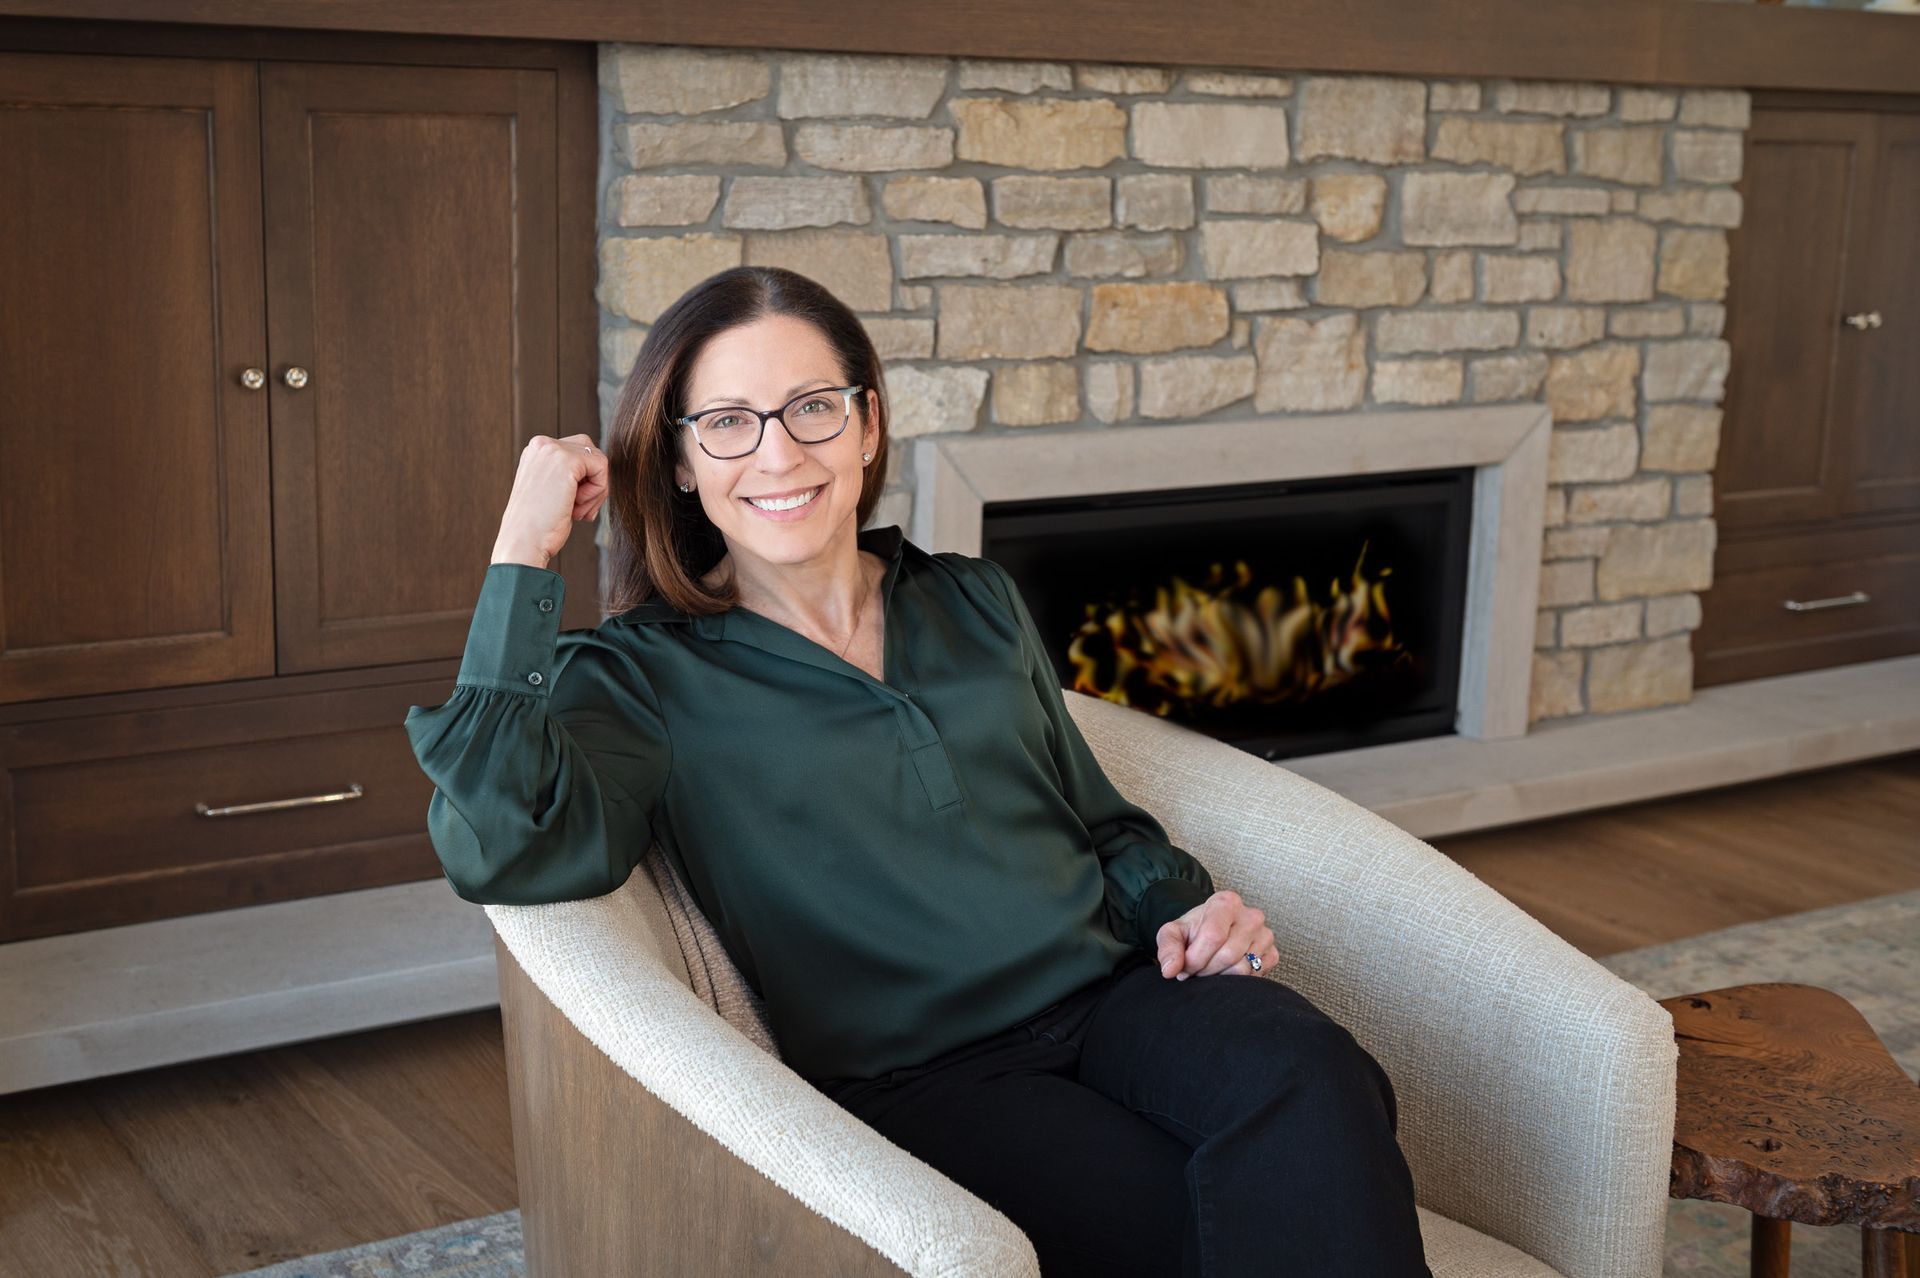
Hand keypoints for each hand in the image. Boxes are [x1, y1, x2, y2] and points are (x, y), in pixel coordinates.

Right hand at [490, 433, 608, 567]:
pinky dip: (597, 491)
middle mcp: (541, 444)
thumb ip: (567, 475)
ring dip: (596, 490)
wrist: (523, 543)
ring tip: (577, 511)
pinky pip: (602, 467)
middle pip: (589, 451)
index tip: (574, 506)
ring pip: (598, 460)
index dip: (584, 481)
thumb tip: (600, 472)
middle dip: (593, 482)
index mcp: (535, 451)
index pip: (576, 451)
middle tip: (582, 510)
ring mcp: (553, 449)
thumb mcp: (551, 491)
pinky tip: (577, 507)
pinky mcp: (567, 461)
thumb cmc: (538, 527)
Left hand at [1155, 890, 1276, 980]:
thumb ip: (1168, 948)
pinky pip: (1255, 976)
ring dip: (1220, 977)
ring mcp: (1265, 935)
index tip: (1186, 965)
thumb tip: (1170, 970)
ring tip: (1210, 969)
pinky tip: (1226, 971)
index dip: (1196, 958)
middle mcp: (1251, 916)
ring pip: (1242, 969)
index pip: (1213, 936)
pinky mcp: (1273, 953)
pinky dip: (1236, 981)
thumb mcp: (1173, 933)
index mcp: (1226, 902)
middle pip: (1228, 955)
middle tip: (1197, 969)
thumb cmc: (1193, 932)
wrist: (1211, 932)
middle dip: (1206, 970)